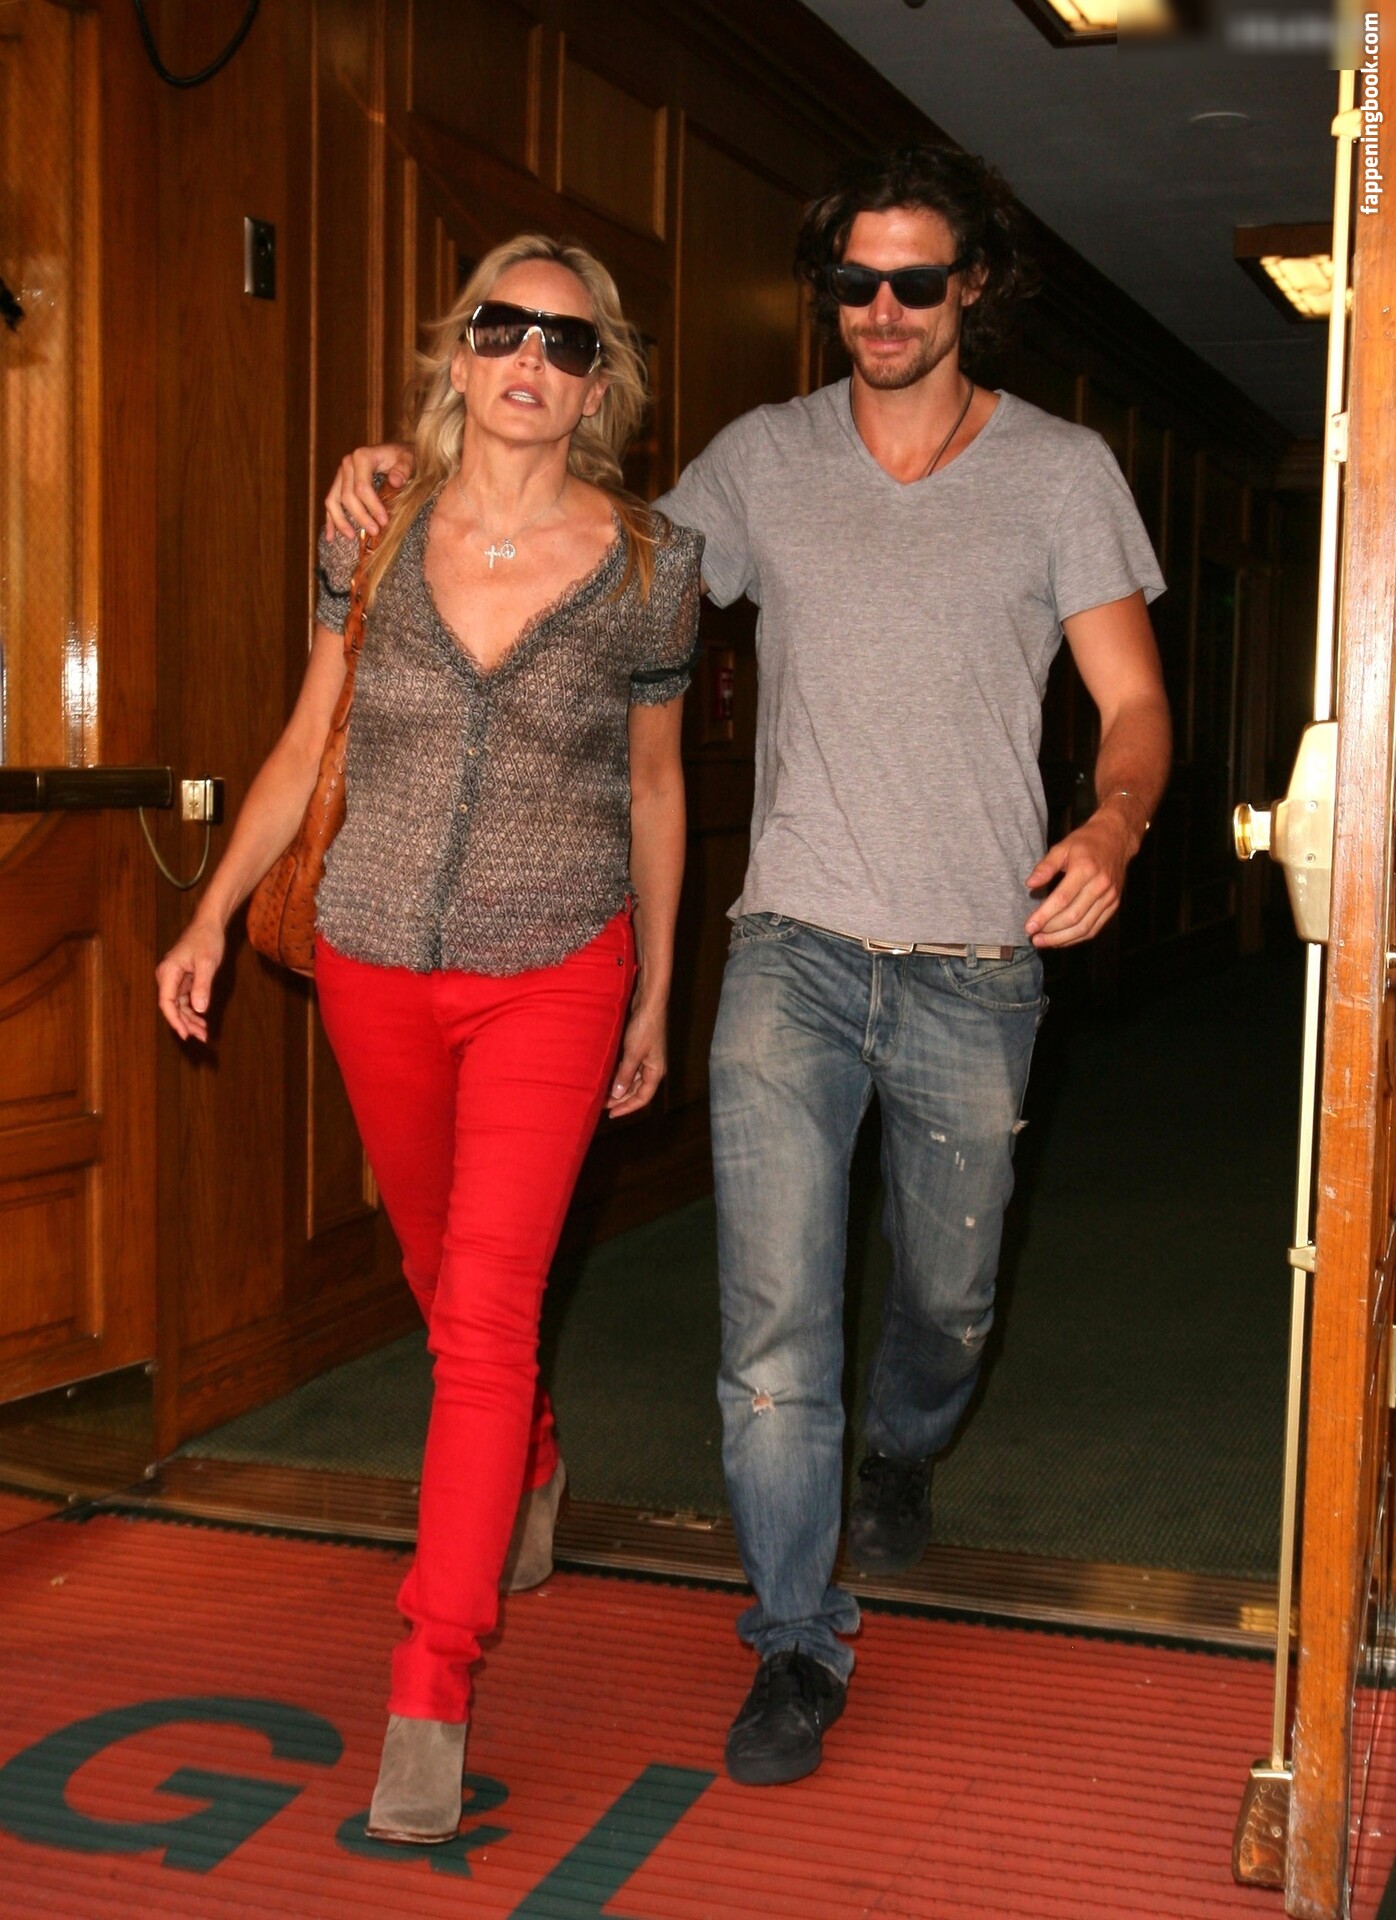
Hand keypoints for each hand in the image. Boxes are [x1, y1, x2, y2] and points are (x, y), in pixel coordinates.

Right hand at [155, 917, 225, 1042]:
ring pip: (178, 1005)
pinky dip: (193, 1010)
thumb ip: (202, 985)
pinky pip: (185, 1000)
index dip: (175, 1020)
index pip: (166, 1003)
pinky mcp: (183, 979)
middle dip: (185, 1023)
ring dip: (190, 1020)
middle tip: (202, 1037)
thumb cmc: (207, 940)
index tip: (185, 1035)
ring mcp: (174, 978)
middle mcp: (167, 977)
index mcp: (168, 972)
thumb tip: (199, 1008)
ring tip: (204, 1033)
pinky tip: (202, 1020)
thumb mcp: (207, 963)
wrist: (209, 924)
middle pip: (172, 1007)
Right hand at [323, 442, 414, 540]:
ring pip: (333, 501)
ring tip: (352, 537)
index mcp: (362, 457)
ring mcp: (340, 474)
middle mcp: (347, 463)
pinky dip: (330, 521)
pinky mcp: (338, 484)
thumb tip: (395, 481)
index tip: (384, 521)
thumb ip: (404, 468)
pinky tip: (330, 537)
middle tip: (375, 532)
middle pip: (347, 496)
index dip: (372, 506)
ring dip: (341, 522)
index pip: (362, 487)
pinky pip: (330, 503)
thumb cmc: (403, 457)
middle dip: (361, 517)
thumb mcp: (408, 459)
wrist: (396, 453)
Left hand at [606, 999, 666, 1117]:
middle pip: (637, 1090)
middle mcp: (652, 1067)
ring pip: (631, 1079)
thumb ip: (625, 1075)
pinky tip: (606, 1076)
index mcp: (656, 1071)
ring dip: (618, 1087)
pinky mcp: (639, 1049)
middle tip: (601, 1104)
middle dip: (620, 1099)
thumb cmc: (645, 1027)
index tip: (611, 1113)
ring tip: (601, 1093)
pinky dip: (618, 1074)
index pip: (642, 1098)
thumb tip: (617, 1094)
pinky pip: (628, 1068)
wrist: (649, 1003)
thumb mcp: (633, 1053)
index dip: (627, 1108)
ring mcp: (646, 1058)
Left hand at [1024, 810, 1134, 948]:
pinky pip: (1095, 927)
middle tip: (1033, 937)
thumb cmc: (1086, 843)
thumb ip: (1045, 866)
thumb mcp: (1062, 847)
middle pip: (1073, 916)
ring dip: (1062, 939)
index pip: (1062, 899)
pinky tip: (1060, 940)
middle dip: (1050, 931)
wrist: (1117, 839)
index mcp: (1086, 869)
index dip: (1044, 915)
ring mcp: (1109, 897)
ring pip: (1085, 927)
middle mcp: (1100, 885)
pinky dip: (1076, 938)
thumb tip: (1030, 884)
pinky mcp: (1113, 905)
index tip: (1029, 926)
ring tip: (1042, 942)